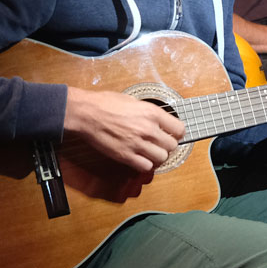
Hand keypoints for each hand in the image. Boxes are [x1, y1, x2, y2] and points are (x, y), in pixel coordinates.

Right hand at [62, 87, 184, 171]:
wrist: (87, 113)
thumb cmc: (105, 103)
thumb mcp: (133, 100)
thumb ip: (148, 112)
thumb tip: (158, 120)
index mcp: (152, 113)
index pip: (179, 129)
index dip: (177, 133)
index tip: (172, 134)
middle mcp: (148, 129)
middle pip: (172, 146)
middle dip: (167, 146)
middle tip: (159, 144)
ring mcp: (137, 143)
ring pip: (162, 158)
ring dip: (158, 156)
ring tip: (150, 152)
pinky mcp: (126, 156)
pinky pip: (146, 167)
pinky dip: (146, 165)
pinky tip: (140, 158)